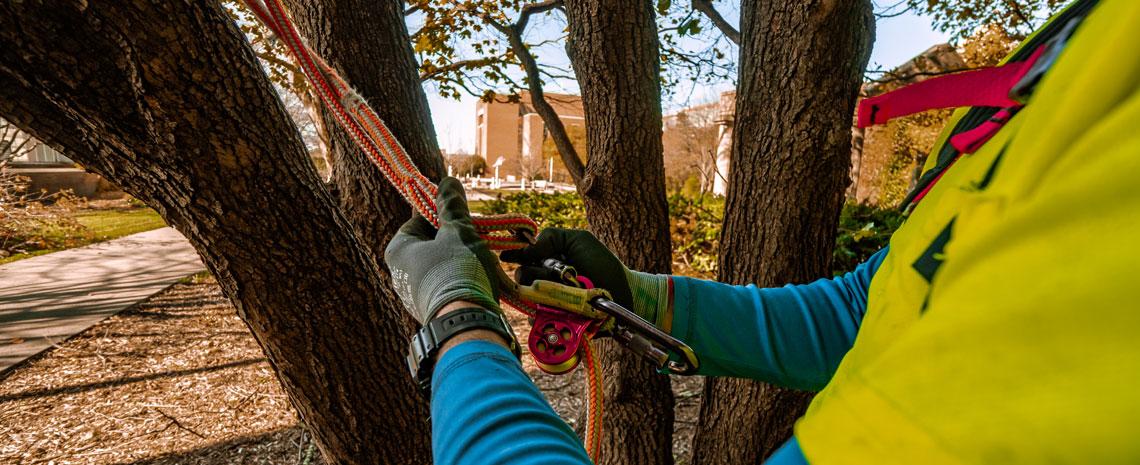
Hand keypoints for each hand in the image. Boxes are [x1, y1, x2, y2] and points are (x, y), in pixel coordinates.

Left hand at [384, 178, 509, 323]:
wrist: (465, 322)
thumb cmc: (456, 270)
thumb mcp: (457, 232)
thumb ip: (451, 206)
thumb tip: (447, 182)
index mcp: (397, 250)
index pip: (416, 220)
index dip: (439, 213)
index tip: (458, 214)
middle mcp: (399, 274)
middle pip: (429, 244)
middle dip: (452, 238)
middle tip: (473, 235)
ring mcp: (413, 296)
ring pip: (439, 265)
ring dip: (459, 259)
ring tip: (480, 258)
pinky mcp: (430, 311)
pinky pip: (445, 286)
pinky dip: (460, 279)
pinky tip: (478, 279)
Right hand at [500, 228, 670, 326]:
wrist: (622, 292)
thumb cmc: (602, 264)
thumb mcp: (579, 240)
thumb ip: (551, 237)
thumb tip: (526, 248)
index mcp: (546, 260)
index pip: (520, 257)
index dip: (513, 254)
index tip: (507, 254)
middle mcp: (542, 280)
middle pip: (521, 276)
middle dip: (538, 271)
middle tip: (558, 271)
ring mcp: (546, 301)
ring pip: (527, 296)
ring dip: (546, 289)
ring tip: (568, 288)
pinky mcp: (552, 320)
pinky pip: (536, 318)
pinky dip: (544, 312)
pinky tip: (562, 306)